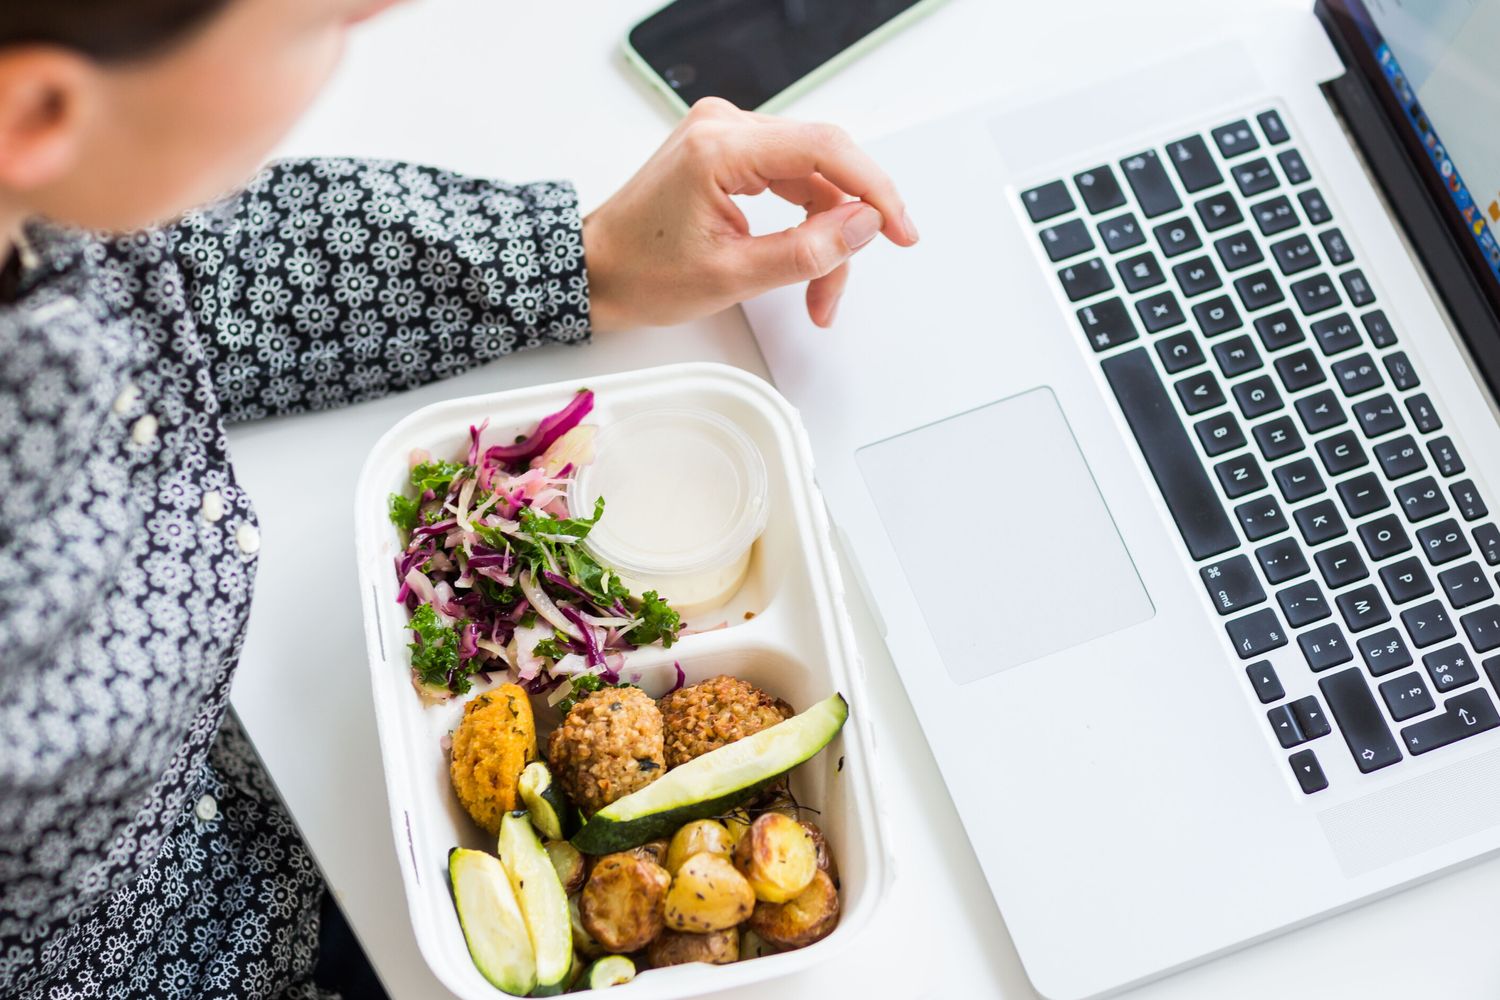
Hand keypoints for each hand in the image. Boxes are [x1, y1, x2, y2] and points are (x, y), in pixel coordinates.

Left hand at [582, 98, 918, 331]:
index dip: (873, 188)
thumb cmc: (641, 272)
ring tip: (818, 294)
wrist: (596, 272)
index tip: (899, 228)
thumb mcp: (732, 276)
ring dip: (824, 233)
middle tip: (846, 283)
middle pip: (820, 164)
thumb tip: (863, 225)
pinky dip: (802, 221)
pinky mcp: (725, 151)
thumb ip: (806, 250)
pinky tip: (804, 259)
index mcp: (719, 147)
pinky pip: (787, 178)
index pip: (823, 149)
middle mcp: (723, 126)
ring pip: (808, 176)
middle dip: (844, 228)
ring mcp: (724, 135)